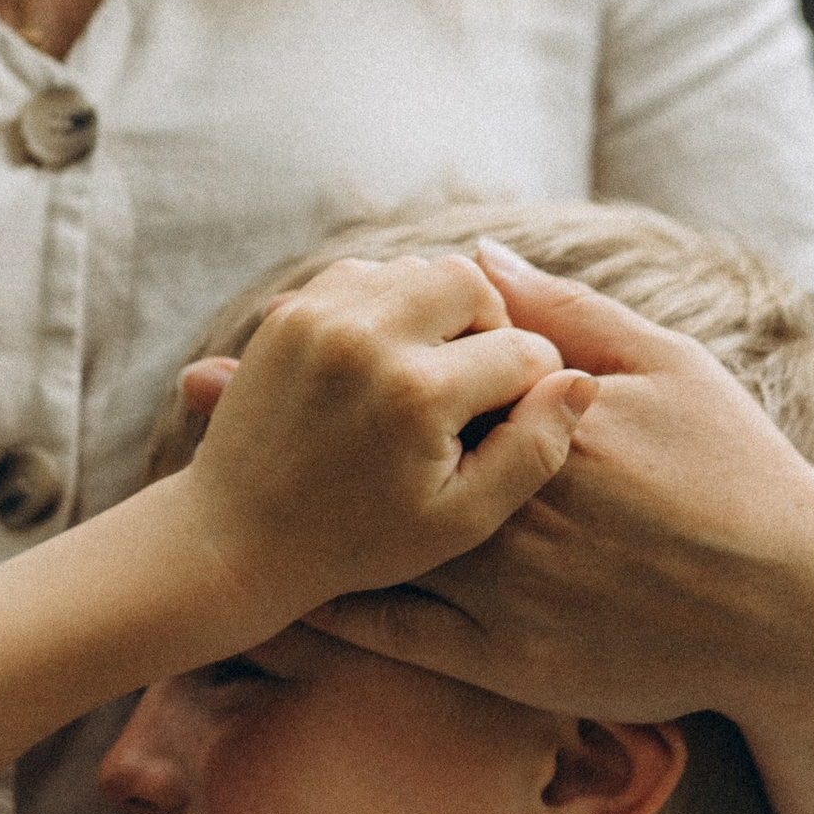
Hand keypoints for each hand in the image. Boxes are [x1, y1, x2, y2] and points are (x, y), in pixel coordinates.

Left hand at [183, 253, 591, 629]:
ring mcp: (321, 318)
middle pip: (470, 284)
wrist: (235, 538)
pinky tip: (391, 358)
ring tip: (437, 372)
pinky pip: (364, 274)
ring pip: (417, 270)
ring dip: (439, 311)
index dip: (536, 387)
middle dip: (490, 326)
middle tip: (480, 381)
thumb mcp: (461, 520)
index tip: (515, 421)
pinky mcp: (288, 314)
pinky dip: (388, 304)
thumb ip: (531, 451)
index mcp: (420, 395)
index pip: (523, 352)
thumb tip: (578, 385)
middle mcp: (370, 340)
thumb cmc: (358, 543)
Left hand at [240, 242, 813, 726]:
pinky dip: (328, 616)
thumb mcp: (666, 370)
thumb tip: (480, 260)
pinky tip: (270, 592)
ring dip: (285, 516)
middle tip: (193, 387)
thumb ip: (568, 314)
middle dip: (284, 417)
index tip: (270, 320)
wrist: (791, 612)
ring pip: (371, 549)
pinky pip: (396, 638)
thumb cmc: (737, 473)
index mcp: (544, 423)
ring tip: (201, 485)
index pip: (423, 372)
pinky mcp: (505, 662)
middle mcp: (510, 506)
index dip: (341, 345)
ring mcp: (504, 591)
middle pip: (374, 453)